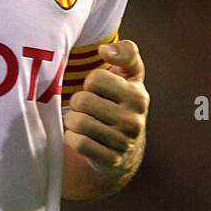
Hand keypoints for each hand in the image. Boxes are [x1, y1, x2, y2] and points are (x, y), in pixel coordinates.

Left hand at [63, 38, 148, 180]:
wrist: (125, 150)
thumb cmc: (121, 103)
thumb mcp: (130, 77)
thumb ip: (126, 53)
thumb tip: (105, 50)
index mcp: (138, 96)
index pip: (95, 79)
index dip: (90, 84)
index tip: (99, 91)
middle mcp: (133, 120)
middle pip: (83, 100)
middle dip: (78, 103)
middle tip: (86, 109)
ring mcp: (122, 142)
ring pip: (78, 122)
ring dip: (72, 121)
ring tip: (81, 121)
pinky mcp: (109, 160)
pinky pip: (78, 143)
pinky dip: (72, 138)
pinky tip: (79, 137)